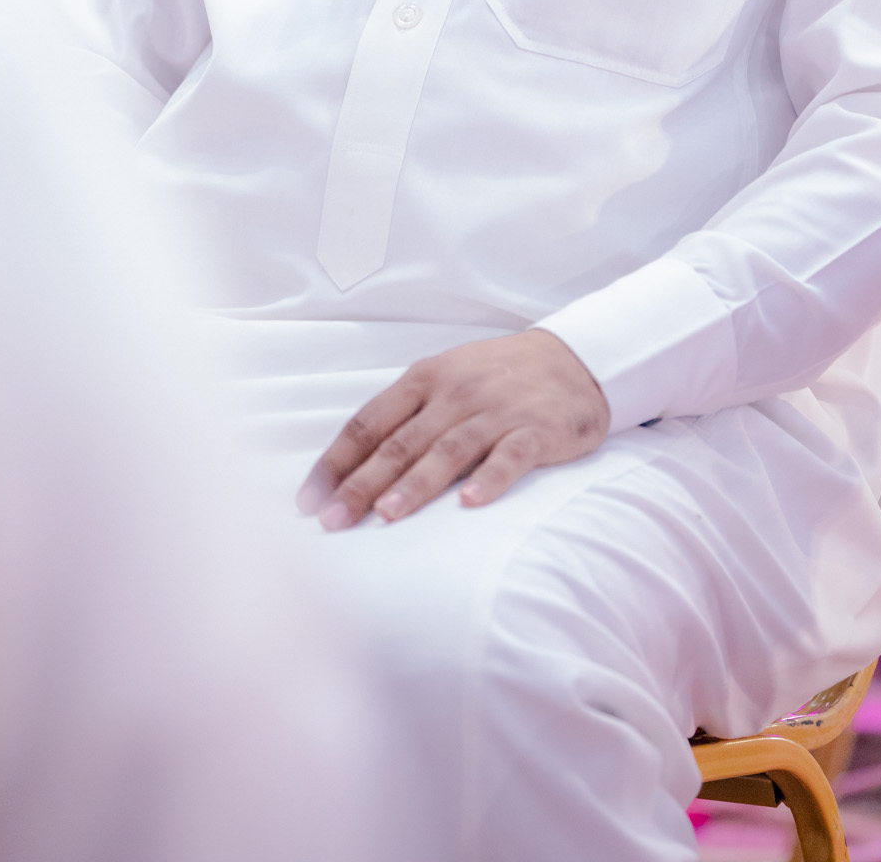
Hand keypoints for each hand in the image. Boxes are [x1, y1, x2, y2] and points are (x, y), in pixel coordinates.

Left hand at [296, 329, 608, 529]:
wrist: (572, 360)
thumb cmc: (495, 377)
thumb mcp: (445, 381)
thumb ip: (405, 418)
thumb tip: (351, 467)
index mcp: (424, 379)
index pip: (369, 422)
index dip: (336, 461)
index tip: (309, 500)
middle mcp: (455, 393)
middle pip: (401, 443)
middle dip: (363, 484)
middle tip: (333, 521)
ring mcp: (496, 411)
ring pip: (449, 450)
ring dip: (417, 484)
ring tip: (387, 515)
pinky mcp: (536, 430)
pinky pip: (510, 457)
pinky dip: (490, 480)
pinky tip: (471, 504)